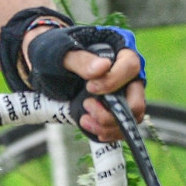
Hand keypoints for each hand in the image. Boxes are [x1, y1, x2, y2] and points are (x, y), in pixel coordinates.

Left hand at [21, 24, 146, 141]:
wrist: (49, 68)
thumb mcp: (64, 53)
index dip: (113, 81)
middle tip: (87, 106)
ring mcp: (124, 96)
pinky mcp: (116, 111)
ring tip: (84, 120)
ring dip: (107, 126)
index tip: (90, 88)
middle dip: (112, 114)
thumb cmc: (59, 53)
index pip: (131, 67)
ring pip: (130, 120)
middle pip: (136, 102)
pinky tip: (89, 125)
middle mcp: (128, 76)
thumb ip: (82, 60)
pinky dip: (106, 132)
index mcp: (120, 53)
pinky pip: (121, 128)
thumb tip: (103, 66)